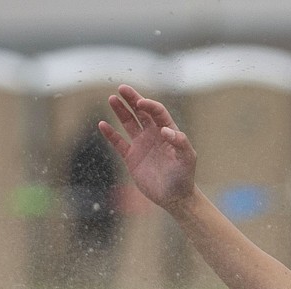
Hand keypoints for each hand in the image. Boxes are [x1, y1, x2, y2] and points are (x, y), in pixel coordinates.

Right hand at [98, 85, 196, 210]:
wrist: (174, 197)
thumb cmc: (184, 177)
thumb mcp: (187, 158)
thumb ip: (180, 142)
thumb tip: (165, 131)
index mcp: (168, 131)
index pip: (157, 112)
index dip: (149, 105)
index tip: (141, 103)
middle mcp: (154, 134)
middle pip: (141, 112)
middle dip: (132, 99)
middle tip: (122, 88)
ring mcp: (142, 145)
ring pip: (129, 123)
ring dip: (120, 111)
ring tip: (112, 99)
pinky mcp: (131, 157)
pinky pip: (119, 142)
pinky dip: (110, 134)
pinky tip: (102, 124)